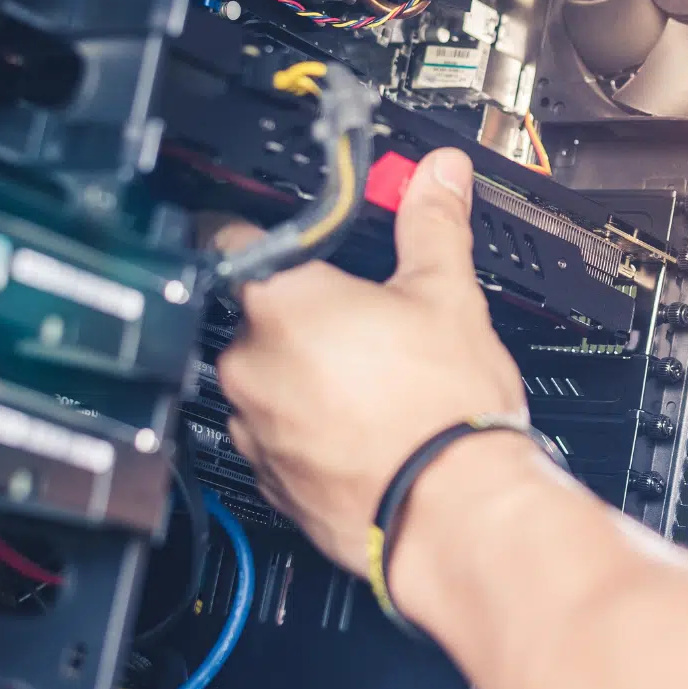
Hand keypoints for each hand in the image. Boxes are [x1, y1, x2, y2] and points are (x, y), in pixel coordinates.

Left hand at [212, 148, 528, 572]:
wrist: (454, 513)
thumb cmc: (444, 412)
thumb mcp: (447, 294)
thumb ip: (432, 224)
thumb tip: (438, 176)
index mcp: (282, 304)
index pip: (232, 240)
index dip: (260, 233)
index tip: (285, 240)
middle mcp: (251, 365)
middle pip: (257, 317)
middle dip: (303, 317)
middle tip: (362, 323)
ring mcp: (254, 427)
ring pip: (266, 380)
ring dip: (302, 376)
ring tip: (369, 384)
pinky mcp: (268, 480)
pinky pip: (276, 437)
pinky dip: (307, 430)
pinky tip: (359, 429)